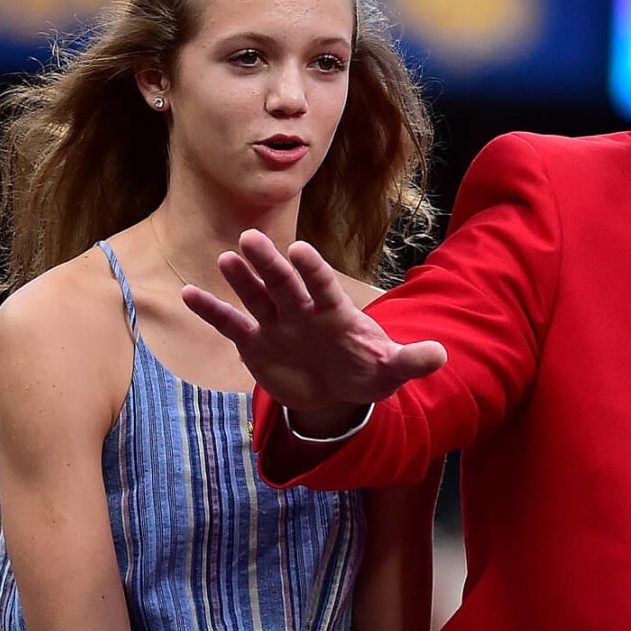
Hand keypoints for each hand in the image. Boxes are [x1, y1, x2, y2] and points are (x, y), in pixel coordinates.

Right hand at [182, 230, 445, 426]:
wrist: (336, 392)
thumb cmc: (364, 371)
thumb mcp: (390, 370)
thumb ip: (410, 361)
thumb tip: (441, 355)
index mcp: (334, 312)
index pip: (323, 286)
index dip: (313, 270)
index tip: (301, 250)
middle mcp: (302, 311)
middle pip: (284, 283)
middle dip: (270, 264)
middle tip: (251, 238)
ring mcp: (276, 324)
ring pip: (256, 297)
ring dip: (241, 278)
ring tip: (226, 257)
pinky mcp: (255, 343)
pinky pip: (231, 324)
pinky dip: (212, 311)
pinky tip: (189, 294)